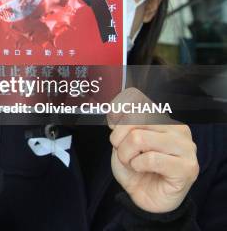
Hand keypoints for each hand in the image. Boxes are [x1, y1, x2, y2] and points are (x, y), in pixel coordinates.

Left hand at [109, 88, 198, 212]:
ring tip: (133, 163)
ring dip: (127, 155)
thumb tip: (116, 111)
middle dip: (119, 139)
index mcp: (163, 119)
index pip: (139, 101)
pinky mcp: (187, 167)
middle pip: (135, 118)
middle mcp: (177, 129)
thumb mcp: (121, 143)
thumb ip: (121, 125)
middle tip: (123, 153)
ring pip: (139, 138)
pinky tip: (143, 170)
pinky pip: (150, 159)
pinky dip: (138, 165)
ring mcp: (185, 147)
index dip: (118, 111)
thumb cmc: (136, 169)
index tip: (113, 126)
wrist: (145, 197)